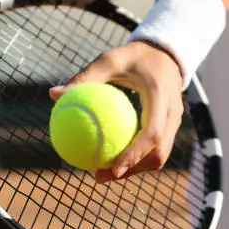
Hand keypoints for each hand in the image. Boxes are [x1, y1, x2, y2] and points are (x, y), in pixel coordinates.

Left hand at [49, 41, 184, 182]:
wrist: (165, 53)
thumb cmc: (133, 57)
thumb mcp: (108, 60)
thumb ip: (84, 78)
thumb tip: (54, 94)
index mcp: (160, 96)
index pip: (152, 133)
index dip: (134, 155)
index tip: (112, 169)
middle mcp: (172, 112)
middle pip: (159, 152)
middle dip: (132, 169)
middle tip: (101, 176)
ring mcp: (175, 121)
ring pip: (160, 155)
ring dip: (135, 168)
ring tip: (103, 173)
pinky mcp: (171, 126)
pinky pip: (156, 148)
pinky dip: (137, 158)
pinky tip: (113, 158)